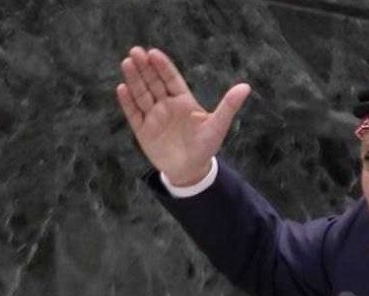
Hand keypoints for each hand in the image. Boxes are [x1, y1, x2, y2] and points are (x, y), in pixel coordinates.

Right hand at [116, 46, 251, 185]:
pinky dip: (128, 102)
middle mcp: (166, 105)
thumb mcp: (218, 125)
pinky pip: (133, 114)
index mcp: (184, 100)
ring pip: (142, 94)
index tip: (153, 53)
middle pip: (154, 82)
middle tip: (135, 51)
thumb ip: (229, 105)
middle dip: (144, 67)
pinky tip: (122, 89)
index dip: (163, 66)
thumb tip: (246, 87)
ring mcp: (154, 117)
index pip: (171, 79)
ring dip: (134, 79)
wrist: (191, 170)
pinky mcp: (143, 131)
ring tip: (127, 63)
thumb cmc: (206, 146)